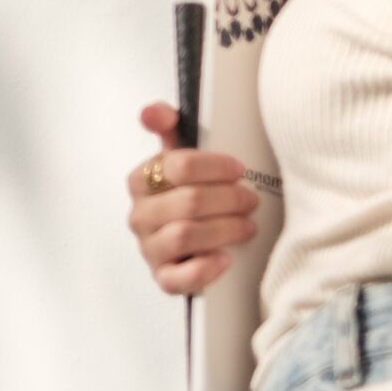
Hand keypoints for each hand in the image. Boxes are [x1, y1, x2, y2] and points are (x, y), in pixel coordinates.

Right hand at [129, 103, 257, 296]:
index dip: (214, 167)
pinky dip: (205, 268)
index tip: (239, 169)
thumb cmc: (190, 193)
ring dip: (224, 230)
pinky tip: (225, 259)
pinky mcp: (162, 278)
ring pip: (185, 236)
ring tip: (248, 226)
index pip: (176, 166)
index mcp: (141, 180)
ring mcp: (149, 248)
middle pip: (188, 202)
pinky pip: (179, 278)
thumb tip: (152, 111)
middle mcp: (140, 215)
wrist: (192, 240)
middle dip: (228, 200)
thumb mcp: (182, 157)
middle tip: (251, 200)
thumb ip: (170, 127)